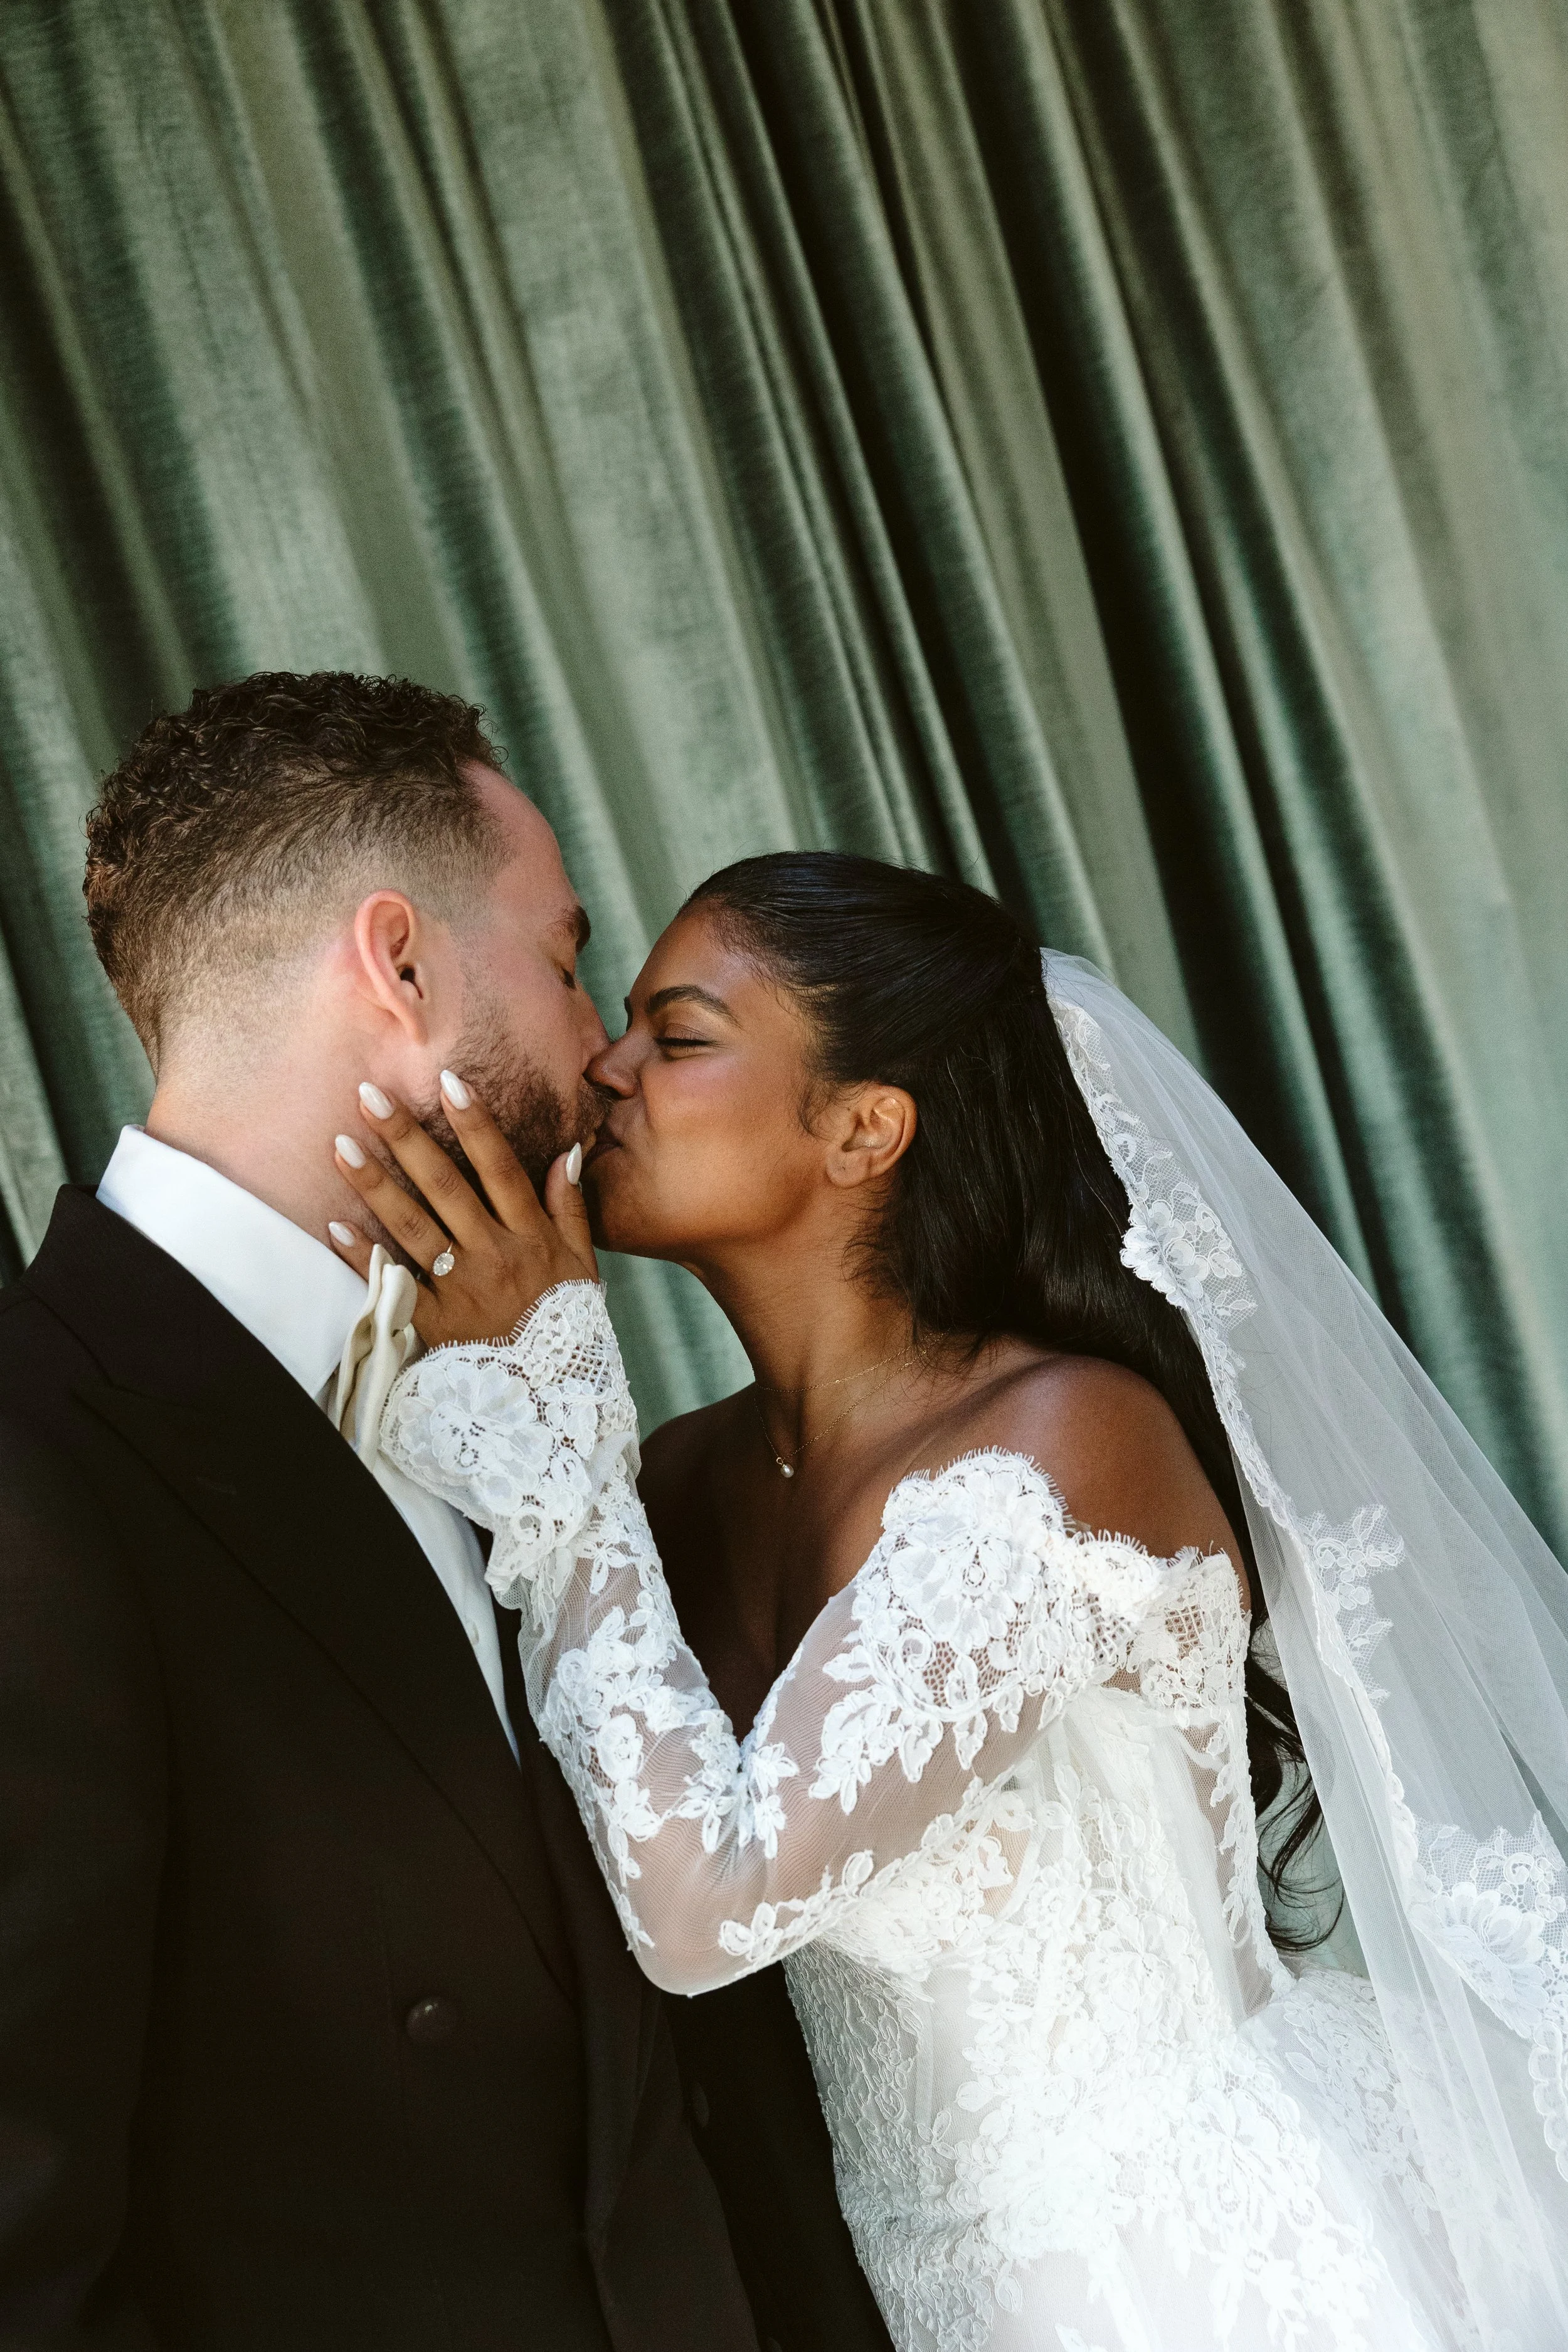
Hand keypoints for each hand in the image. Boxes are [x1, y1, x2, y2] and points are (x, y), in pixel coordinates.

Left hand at [327, 1074, 596, 1347]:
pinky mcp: (434, 1323)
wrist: (552, 1399)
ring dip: (374, 1184)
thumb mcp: (583, 1265)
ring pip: (412, 1226)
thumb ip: (572, 1207)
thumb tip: (565, 1151)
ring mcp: (462, 1288)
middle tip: (369, 1095)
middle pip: (445, 1186)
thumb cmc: (566, 1325)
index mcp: (530, 1236)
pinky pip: (393, 1283)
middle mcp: (494, 1254)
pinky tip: (332, 1225)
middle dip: (406, 1138)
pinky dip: (363, 1257)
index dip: (476, 1124)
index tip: (448, 1081)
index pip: (501, 1168)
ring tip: (340, 1145)